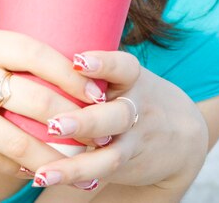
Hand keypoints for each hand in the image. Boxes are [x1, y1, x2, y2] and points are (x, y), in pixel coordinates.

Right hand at [0, 26, 108, 177]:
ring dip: (51, 157)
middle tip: (98, 134)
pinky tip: (37, 170)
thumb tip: (64, 68)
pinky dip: (17, 168)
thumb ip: (9, 53)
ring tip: (78, 164)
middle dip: (71, 121)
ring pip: (13, 140)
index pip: (35, 53)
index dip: (69, 74)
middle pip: (31, 99)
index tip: (96, 91)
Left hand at [30, 50, 207, 192]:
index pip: (123, 66)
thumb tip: (37, 41)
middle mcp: (136, 108)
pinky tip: (46, 177)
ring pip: (110, 151)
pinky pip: (102, 172)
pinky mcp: (125, 162)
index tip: (78, 61)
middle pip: (116, 115)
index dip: (103, 63)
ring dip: (76, 163)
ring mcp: (132, 138)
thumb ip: (93, 68)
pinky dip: (75, 176)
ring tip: (45, 171)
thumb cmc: (134, 94)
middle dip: (86, 120)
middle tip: (55, 123)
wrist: (181, 134)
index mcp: (133, 78)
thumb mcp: (125, 75)